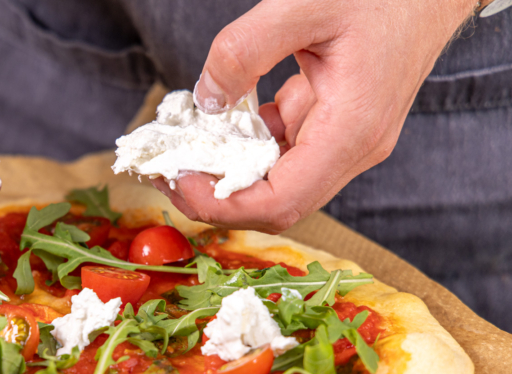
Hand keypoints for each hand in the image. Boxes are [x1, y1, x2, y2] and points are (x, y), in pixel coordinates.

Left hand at [153, 0, 475, 233]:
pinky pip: (285, 153)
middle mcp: (353, 148)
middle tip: (169, 174)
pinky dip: (248, 147)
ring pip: (278, 182)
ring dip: (229, 175)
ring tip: (183, 154)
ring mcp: (346, 141)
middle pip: (278, 204)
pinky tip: (221, 125)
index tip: (181, 184)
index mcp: (352, 130)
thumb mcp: (304, 4)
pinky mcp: (336, 127)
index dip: (225, 205)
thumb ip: (245, 51)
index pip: (283, 201)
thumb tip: (205, 98)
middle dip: (218, 198)